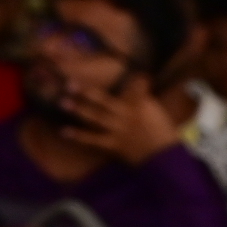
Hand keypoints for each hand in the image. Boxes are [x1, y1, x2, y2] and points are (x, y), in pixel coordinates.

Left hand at [55, 78, 182, 164]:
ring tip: (63, 102)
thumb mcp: (155, 110)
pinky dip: (79, 136)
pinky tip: (65, 131)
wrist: (163, 158)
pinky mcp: (114, 144)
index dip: (128, 77)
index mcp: (139, 105)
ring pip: (96, 118)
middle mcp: (126, 115)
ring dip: (79, 110)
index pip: (134, 86)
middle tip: (69, 84)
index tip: (118, 67)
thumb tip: (140, 76)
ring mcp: (119, 130)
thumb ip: (143, 95)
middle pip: (104, 101)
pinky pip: (94, 140)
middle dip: (87, 92)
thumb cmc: (160, 133)